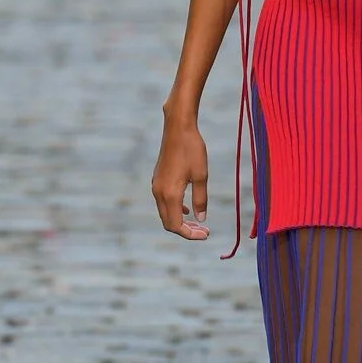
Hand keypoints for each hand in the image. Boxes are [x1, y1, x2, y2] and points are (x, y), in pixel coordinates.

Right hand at [152, 117, 209, 239]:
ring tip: (198, 222)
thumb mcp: (201, 176)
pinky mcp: (158, 179)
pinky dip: (175, 209)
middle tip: (204, 231)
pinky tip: (188, 208)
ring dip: (181, 220)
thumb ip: (201, 199)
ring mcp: (156, 185)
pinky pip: (164, 202)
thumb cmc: (192, 149)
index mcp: (169, 194)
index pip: (175, 225)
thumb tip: (200, 219)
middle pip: (168, 222)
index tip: (206, 234)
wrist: (178, 128)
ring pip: (165, 212)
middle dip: (186, 230)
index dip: (190, 234)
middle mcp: (158, 192)